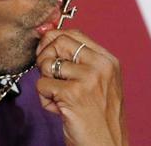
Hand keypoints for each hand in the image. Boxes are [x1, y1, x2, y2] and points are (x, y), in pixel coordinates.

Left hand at [35, 29, 128, 145]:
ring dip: (46, 82)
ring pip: (46, 64)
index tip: (47, 53)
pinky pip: (42, 84)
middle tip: (49, 76)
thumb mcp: (97, 82)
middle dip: (45, 58)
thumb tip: (45, 32)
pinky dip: (45, 99)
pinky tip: (59, 109)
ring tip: (59, 97)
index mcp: (108, 60)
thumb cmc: (98, 117)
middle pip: (57, 42)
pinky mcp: (73, 93)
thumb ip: (77, 60)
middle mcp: (101, 66)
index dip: (53, 40)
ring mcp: (88, 78)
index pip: (73, 33)